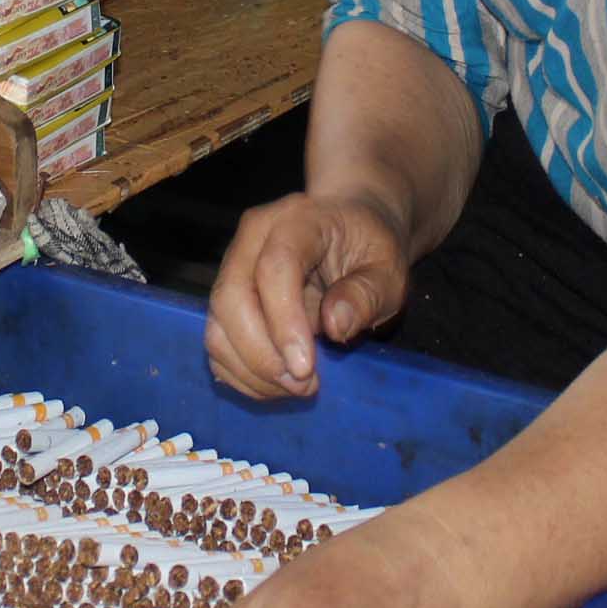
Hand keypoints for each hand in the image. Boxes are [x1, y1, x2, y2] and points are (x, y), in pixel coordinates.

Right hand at [204, 190, 412, 399]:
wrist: (350, 229)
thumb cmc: (369, 249)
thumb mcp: (388, 270)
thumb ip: (367, 294)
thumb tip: (335, 324)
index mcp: (296, 220)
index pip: (274, 267)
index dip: (284, 322)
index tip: (306, 368)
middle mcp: (253, 238)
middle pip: (231, 298)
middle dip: (262, 355)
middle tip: (304, 385)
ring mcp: (232, 267)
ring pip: (218, 326)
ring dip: (251, 370)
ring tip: (296, 388)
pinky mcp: (225, 298)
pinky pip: (218, 343)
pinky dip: (242, 374)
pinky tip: (278, 384)